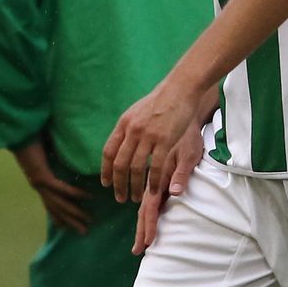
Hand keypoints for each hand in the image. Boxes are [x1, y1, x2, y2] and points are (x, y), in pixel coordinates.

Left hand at [12, 141, 91, 233]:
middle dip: (70, 221)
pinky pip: (61, 188)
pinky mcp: (42, 176)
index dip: (59, 217)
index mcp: (38, 182)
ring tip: (87, 221)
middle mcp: (38, 186)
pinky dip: (74, 193)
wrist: (18, 132)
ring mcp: (39, 183)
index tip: (68, 228)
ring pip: (59, 203)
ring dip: (74, 213)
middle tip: (84, 232)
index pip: (51, 204)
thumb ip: (55, 157)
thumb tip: (69, 155)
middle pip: (56, 209)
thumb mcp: (46, 151)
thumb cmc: (32, 137)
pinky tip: (87, 198)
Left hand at [101, 76, 200, 204]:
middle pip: (120, 164)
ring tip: (136, 197)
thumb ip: (128, 129)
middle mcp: (133, 130)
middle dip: (119, 185)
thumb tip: (120, 143)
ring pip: (136, 168)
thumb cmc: (162, 100)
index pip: (109, 152)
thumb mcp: (137, 111)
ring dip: (135, 186)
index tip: (106, 184)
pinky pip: (155, 166)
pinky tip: (153, 189)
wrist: (181, 88)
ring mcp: (148, 135)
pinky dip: (152, 181)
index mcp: (124, 124)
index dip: (106, 171)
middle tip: (120, 198)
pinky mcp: (165, 140)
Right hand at [134, 121, 203, 254]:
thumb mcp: (189, 154)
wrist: (182, 117)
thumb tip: (175, 193)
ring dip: (142, 223)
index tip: (146, 243)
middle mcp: (154, 178)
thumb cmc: (189, 137)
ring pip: (144, 203)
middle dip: (142, 230)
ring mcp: (155, 176)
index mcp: (158, 176)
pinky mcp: (159, 172)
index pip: (150, 207)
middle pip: (144, 209)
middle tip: (138, 251)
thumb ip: (181, 174)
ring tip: (141, 242)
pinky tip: (146, 219)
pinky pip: (149, 195)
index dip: (149, 225)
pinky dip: (147, 210)